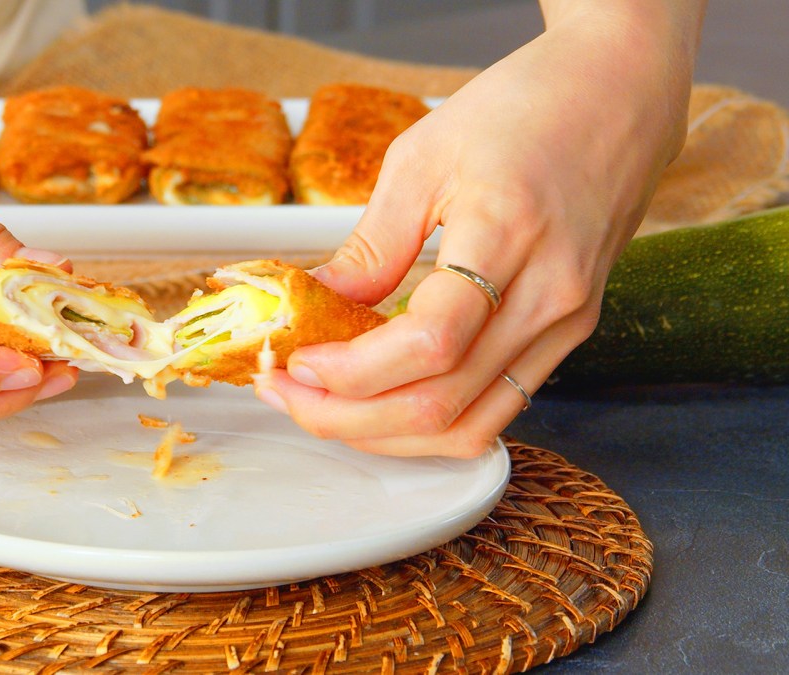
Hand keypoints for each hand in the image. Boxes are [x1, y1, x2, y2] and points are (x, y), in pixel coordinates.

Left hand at [254, 2, 703, 455]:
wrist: (620, 90)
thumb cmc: (524, 107)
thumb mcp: (424, 157)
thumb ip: (371, 245)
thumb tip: (315, 304)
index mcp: (509, 232)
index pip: (429, 342)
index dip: (351, 370)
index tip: (295, 361)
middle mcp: (551, 294)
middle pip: (441, 403)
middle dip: (345, 416)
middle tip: (285, 393)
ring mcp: (567, 324)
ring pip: (469, 427)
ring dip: (384, 435)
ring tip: (323, 406)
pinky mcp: (569, 335)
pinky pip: (496, 410)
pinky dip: (430, 422)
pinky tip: (381, 401)